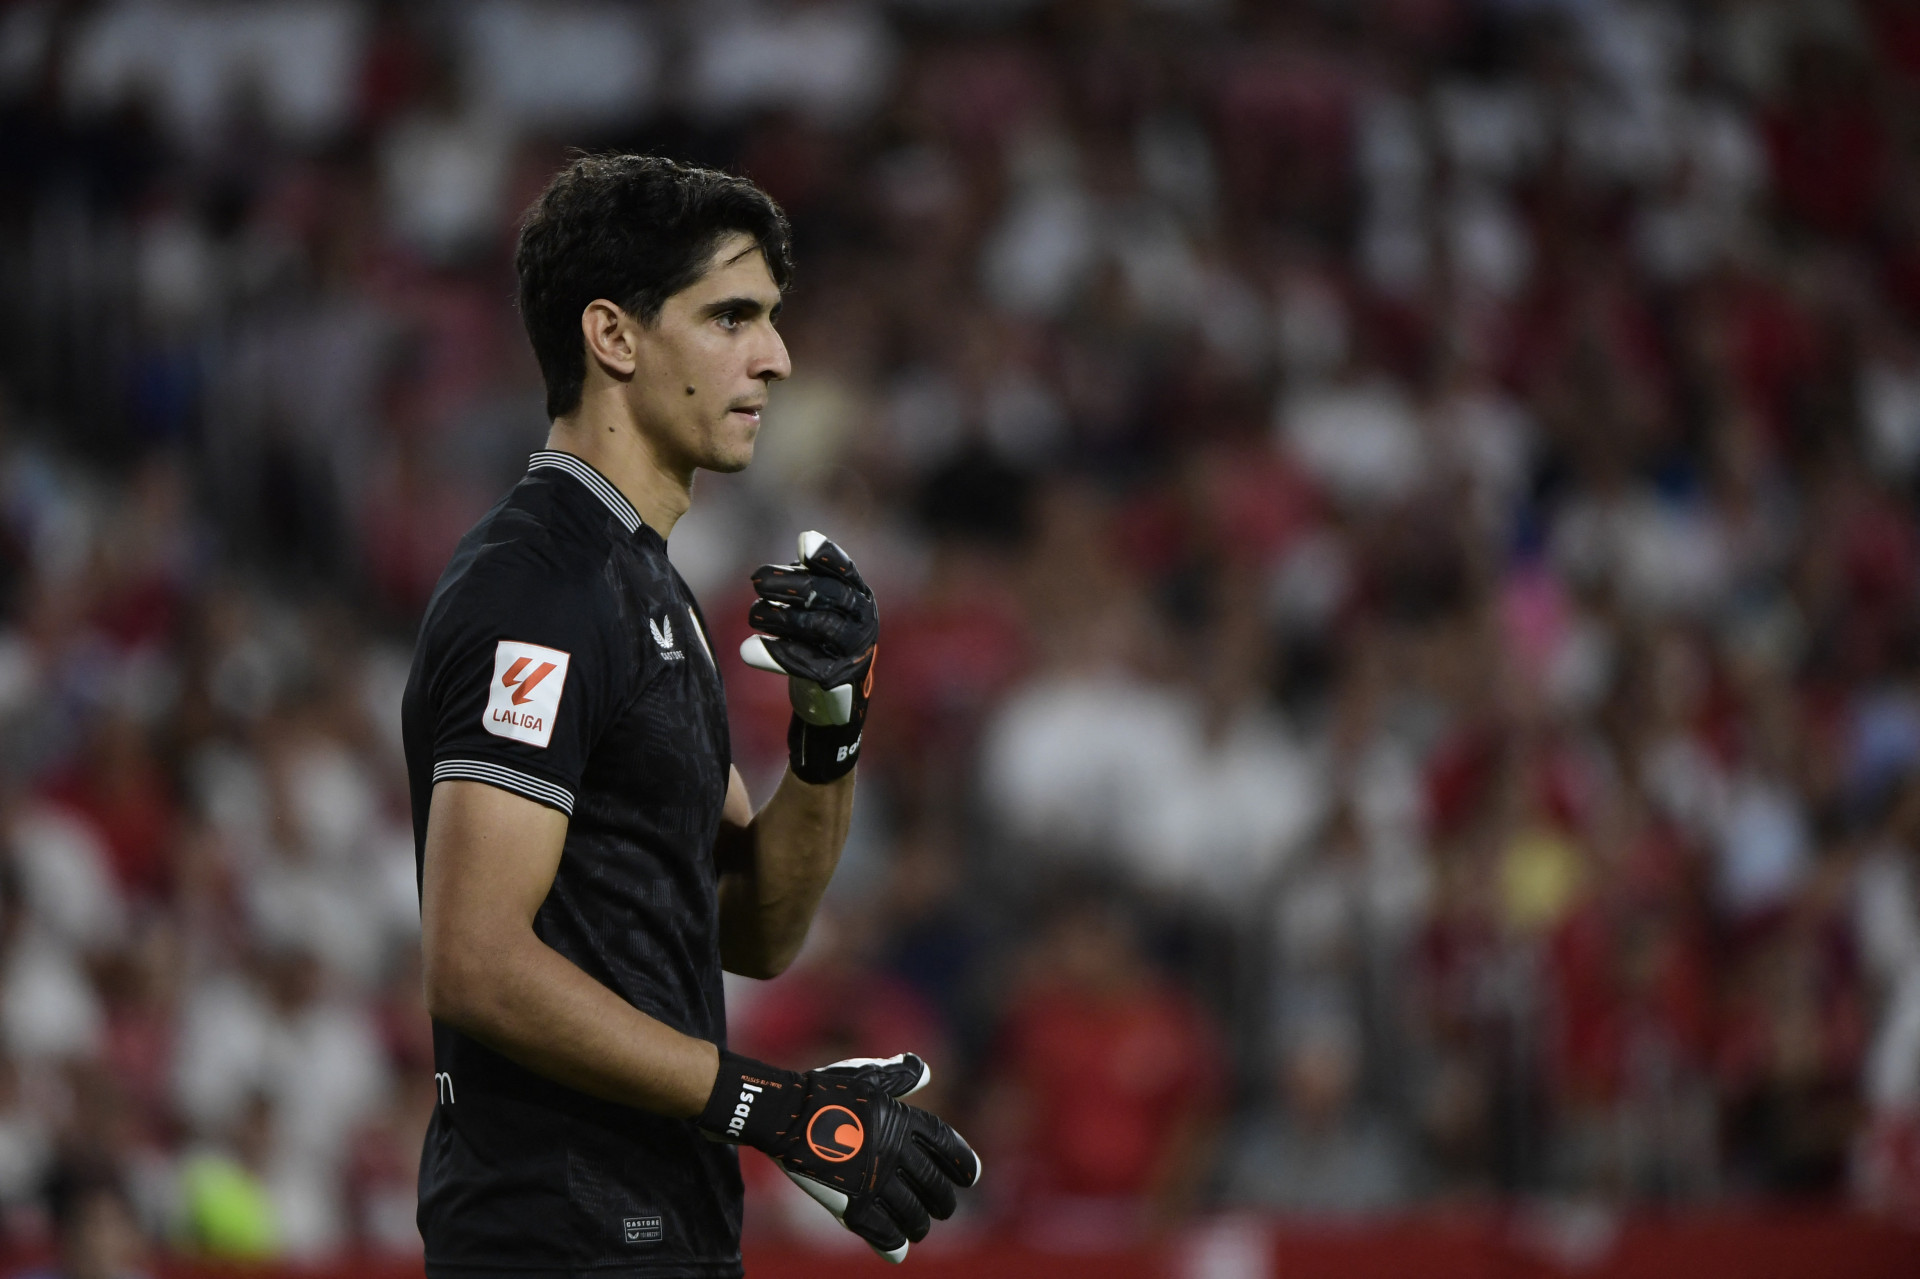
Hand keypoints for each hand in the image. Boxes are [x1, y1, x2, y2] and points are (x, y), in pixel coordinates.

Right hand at [698, 1050, 980, 1263]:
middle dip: (943, 1201)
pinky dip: (892, 1244)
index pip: (947, 1146)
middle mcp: (896, 1153)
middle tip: (944, 1208)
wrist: (785, 1113)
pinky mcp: (852, 1203)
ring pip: (912, 1214)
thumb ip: (899, 1076)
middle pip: (934, 1186)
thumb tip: (925, 1070)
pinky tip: (897, 1251)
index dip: (963, 1163)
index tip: (971, 1177)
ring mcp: (875, 1180)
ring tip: (919, 1228)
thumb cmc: (825, 1089)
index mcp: (903, 1121)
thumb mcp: (867, 1074)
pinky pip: (882, 1232)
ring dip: (919, 1225)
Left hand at [740, 532, 877, 781]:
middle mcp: (863, 621)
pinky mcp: (837, 679)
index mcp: (859, 597)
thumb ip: (808, 579)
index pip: (846, 570)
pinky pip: (807, 664)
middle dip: (791, 585)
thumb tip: (804, 541)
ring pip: (819, 627)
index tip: (802, 544)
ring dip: (780, 617)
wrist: (833, 702)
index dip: (827, 555)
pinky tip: (751, 649)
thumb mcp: (818, 607)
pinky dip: (777, 655)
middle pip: (829, 596)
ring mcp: (854, 651)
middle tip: (756, 581)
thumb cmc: (818, 643)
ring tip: (753, 614)